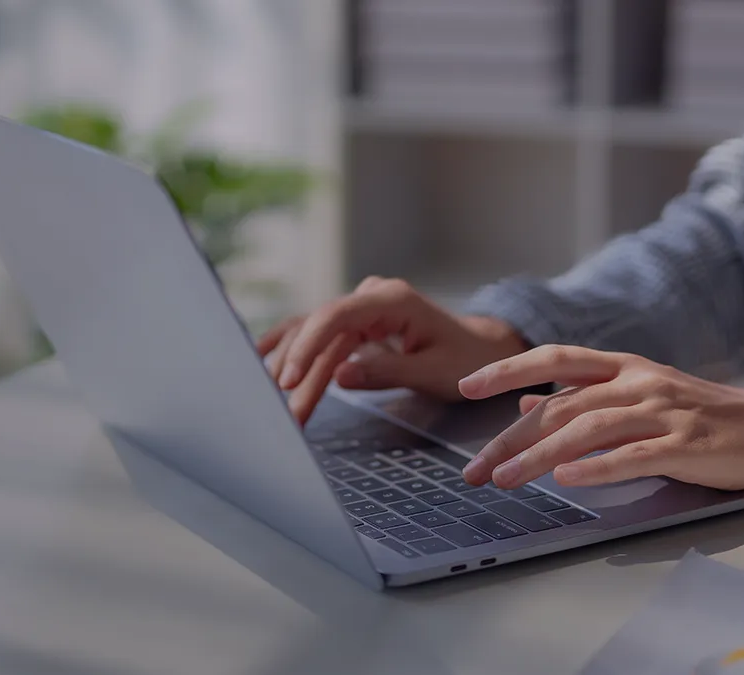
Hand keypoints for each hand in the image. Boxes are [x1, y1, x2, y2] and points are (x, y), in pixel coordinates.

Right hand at [257, 276, 527, 424]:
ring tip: (273, 404)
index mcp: (392, 300)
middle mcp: (371, 298)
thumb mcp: (433, 371)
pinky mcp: (355, 326)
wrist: (481, 349)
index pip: (337, 316)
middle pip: (320, 332)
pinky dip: (293, 350)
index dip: (309, 346)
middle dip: (299, 374)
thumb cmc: (465, 360)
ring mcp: (361, 310)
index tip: (291, 379)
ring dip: (294, 372)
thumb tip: (340, 375)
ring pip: (315, 339)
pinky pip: (319, 337)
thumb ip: (387, 371)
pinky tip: (262, 359)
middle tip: (283, 413)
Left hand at [457, 345, 743, 490]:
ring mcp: (662, 412)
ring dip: (540, 455)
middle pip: (561, 404)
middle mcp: (638, 383)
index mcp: (624, 367)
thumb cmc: (700, 416)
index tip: (466, 387)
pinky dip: (597, 468)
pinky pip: (633, 456)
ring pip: (588, 429)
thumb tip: (524, 403)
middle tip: (475, 468)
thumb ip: (583, 398)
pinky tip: (566, 480)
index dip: (508, 369)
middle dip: (510, 437)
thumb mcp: (637, 396)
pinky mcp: (685, 445)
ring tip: (505, 479)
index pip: (555, 358)